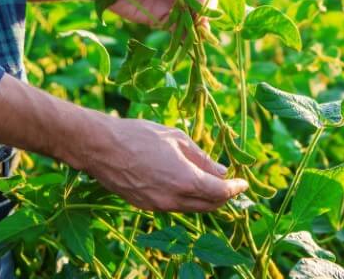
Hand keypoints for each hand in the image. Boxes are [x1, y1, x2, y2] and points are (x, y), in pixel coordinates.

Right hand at [83, 116, 247, 211]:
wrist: (100, 147)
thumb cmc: (140, 136)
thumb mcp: (177, 139)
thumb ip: (202, 158)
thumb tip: (222, 171)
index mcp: (186, 180)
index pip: (221, 193)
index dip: (235, 188)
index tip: (243, 182)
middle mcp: (174, 199)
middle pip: (209, 206)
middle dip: (223, 196)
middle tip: (230, 183)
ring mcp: (158, 205)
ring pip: (192, 208)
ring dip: (205, 199)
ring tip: (210, 182)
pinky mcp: (145, 206)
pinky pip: (174, 206)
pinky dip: (187, 199)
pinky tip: (186, 184)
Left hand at [86, 0, 207, 24]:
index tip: (202, 5)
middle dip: (202, 11)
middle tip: (201, 22)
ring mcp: (171, 3)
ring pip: (190, 16)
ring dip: (195, 26)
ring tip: (197, 35)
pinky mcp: (161, 17)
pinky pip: (176, 27)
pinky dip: (182, 35)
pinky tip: (186, 42)